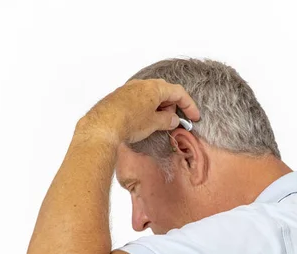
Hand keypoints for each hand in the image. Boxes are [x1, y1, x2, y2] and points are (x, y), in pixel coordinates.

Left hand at [75, 78, 199, 145]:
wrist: (102, 126)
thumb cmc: (129, 122)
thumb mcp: (154, 123)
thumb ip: (167, 120)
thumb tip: (173, 120)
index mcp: (155, 87)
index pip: (179, 93)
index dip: (189, 105)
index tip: (194, 117)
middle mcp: (142, 84)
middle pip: (165, 92)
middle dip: (172, 106)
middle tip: (173, 122)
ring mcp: (129, 89)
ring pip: (151, 95)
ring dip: (158, 108)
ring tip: (157, 123)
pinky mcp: (119, 96)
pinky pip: (139, 99)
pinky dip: (146, 108)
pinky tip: (142, 121)